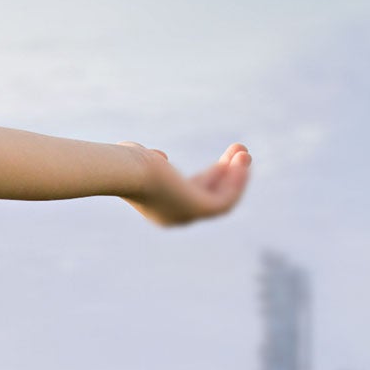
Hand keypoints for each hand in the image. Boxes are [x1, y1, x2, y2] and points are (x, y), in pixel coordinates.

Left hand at [119, 141, 250, 225]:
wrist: (125, 170)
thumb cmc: (124, 163)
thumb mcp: (138, 158)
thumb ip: (150, 160)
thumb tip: (161, 158)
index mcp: (161, 207)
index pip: (192, 193)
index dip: (210, 177)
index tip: (222, 161)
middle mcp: (176, 216)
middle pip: (209, 194)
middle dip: (226, 174)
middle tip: (239, 153)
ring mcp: (187, 215)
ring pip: (221, 197)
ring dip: (236, 176)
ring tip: (245, 152)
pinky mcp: (199, 209)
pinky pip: (226, 199)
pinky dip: (237, 182)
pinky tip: (242, 163)